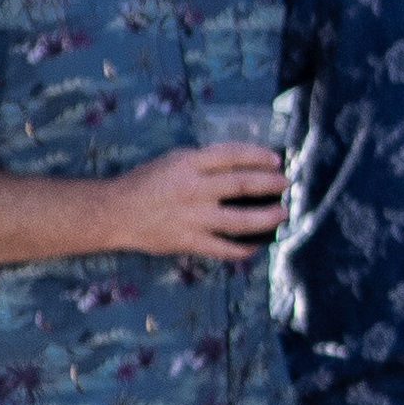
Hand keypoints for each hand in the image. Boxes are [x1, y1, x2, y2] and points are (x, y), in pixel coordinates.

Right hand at [94, 144, 284, 261]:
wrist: (116, 212)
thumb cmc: (144, 182)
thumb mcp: (173, 160)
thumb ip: (202, 162)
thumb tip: (236, 165)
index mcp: (189, 163)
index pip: (233, 155)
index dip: (259, 156)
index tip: (276, 161)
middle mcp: (195, 188)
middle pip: (243, 185)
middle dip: (271, 185)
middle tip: (287, 185)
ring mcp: (193, 217)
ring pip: (240, 220)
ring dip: (266, 217)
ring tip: (282, 214)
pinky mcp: (189, 241)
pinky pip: (223, 248)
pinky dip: (243, 249)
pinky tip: (256, 246)